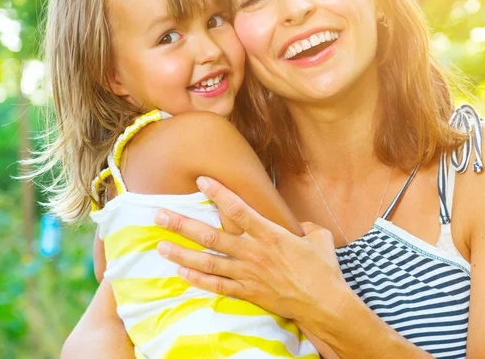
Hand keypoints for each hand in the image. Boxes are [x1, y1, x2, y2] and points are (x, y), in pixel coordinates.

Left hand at [154, 176, 351, 323]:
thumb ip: (304, 226)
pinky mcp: (248, 293)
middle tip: (160, 215)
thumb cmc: (323, 269)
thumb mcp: (319, 237)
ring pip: (208, 261)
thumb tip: (299, 225)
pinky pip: (217, 285)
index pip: (238, 209)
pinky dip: (198, 279)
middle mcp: (253, 252)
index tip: (201, 180)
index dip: (218, 193)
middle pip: (211, 236)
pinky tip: (181, 273)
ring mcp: (248, 274)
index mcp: (270, 234)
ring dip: (182, 253)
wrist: (324, 304)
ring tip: (160, 246)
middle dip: (182, 224)